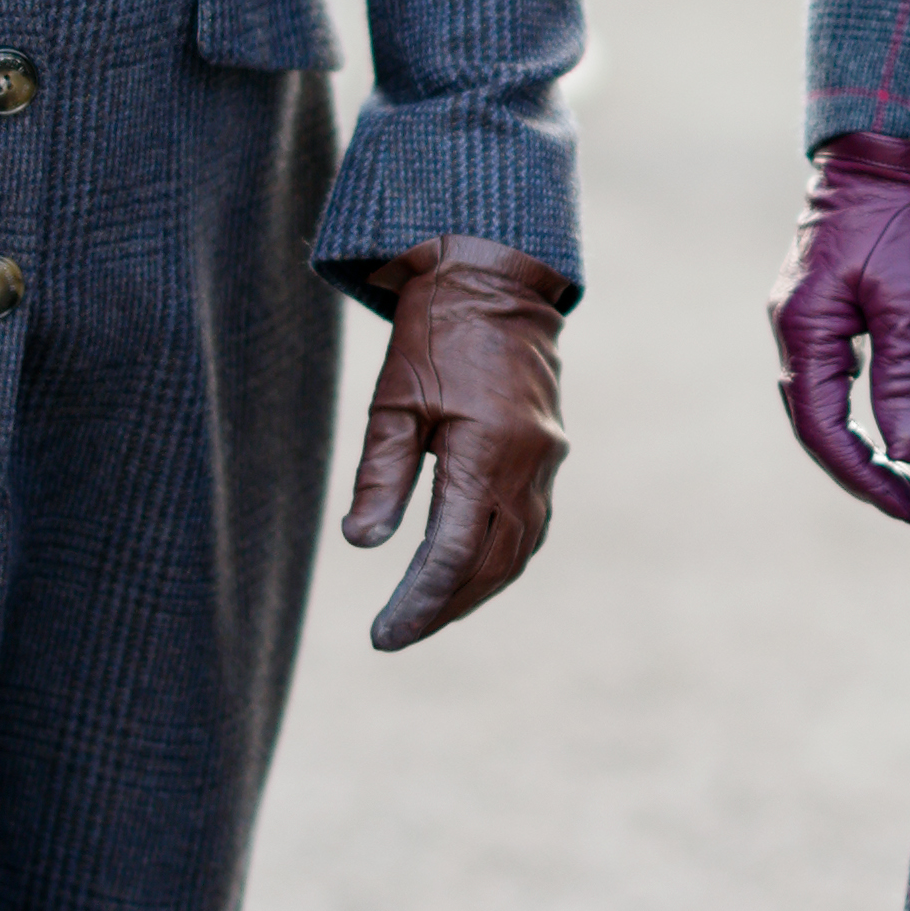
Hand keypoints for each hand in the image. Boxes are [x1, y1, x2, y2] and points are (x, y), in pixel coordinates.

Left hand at [341, 237, 568, 650]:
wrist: (496, 274)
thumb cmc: (437, 329)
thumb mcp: (396, 396)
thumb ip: (382, 472)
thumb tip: (362, 543)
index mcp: (489, 450)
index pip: (453, 553)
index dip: (418, 601)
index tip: (383, 636)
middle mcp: (528, 462)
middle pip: (491, 564)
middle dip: (445, 606)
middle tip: (398, 633)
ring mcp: (545, 457)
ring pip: (518, 549)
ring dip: (475, 588)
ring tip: (429, 612)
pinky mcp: (547, 448)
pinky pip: (530, 523)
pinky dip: (500, 556)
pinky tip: (471, 567)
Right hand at [768, 132, 909, 523]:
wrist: (878, 157)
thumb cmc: (894, 221)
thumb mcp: (907, 301)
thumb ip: (903, 377)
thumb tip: (908, 454)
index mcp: (802, 330)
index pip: (824, 430)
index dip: (866, 479)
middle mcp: (788, 331)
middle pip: (813, 426)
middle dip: (861, 473)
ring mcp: (796, 321)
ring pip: (815, 406)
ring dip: (853, 448)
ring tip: (900, 483)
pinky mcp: (812, 311)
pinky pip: (822, 380)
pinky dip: (848, 415)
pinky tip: (880, 429)